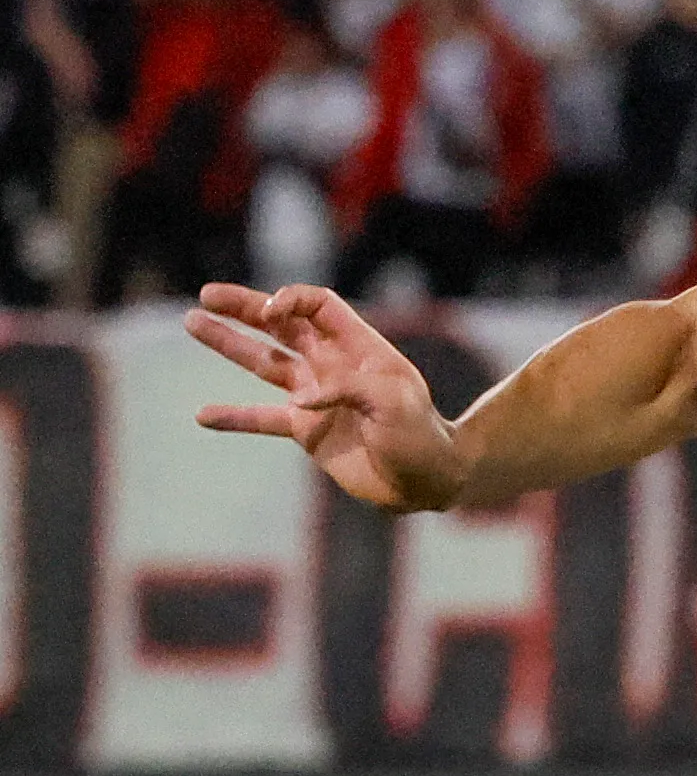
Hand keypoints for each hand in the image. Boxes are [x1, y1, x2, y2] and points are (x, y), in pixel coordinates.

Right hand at [188, 283, 467, 511]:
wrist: (424, 481)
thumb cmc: (419, 436)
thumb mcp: (394, 403)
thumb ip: (348, 388)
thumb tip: (300, 400)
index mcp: (360, 348)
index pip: (318, 306)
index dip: (291, 300)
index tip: (270, 311)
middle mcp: (333, 364)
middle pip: (282, 324)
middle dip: (245, 307)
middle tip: (207, 295)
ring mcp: (316, 396)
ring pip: (264, 361)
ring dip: (229, 343)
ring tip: (192, 322)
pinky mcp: (306, 429)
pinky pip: (262, 419)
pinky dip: (234, 417)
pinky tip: (203, 416)